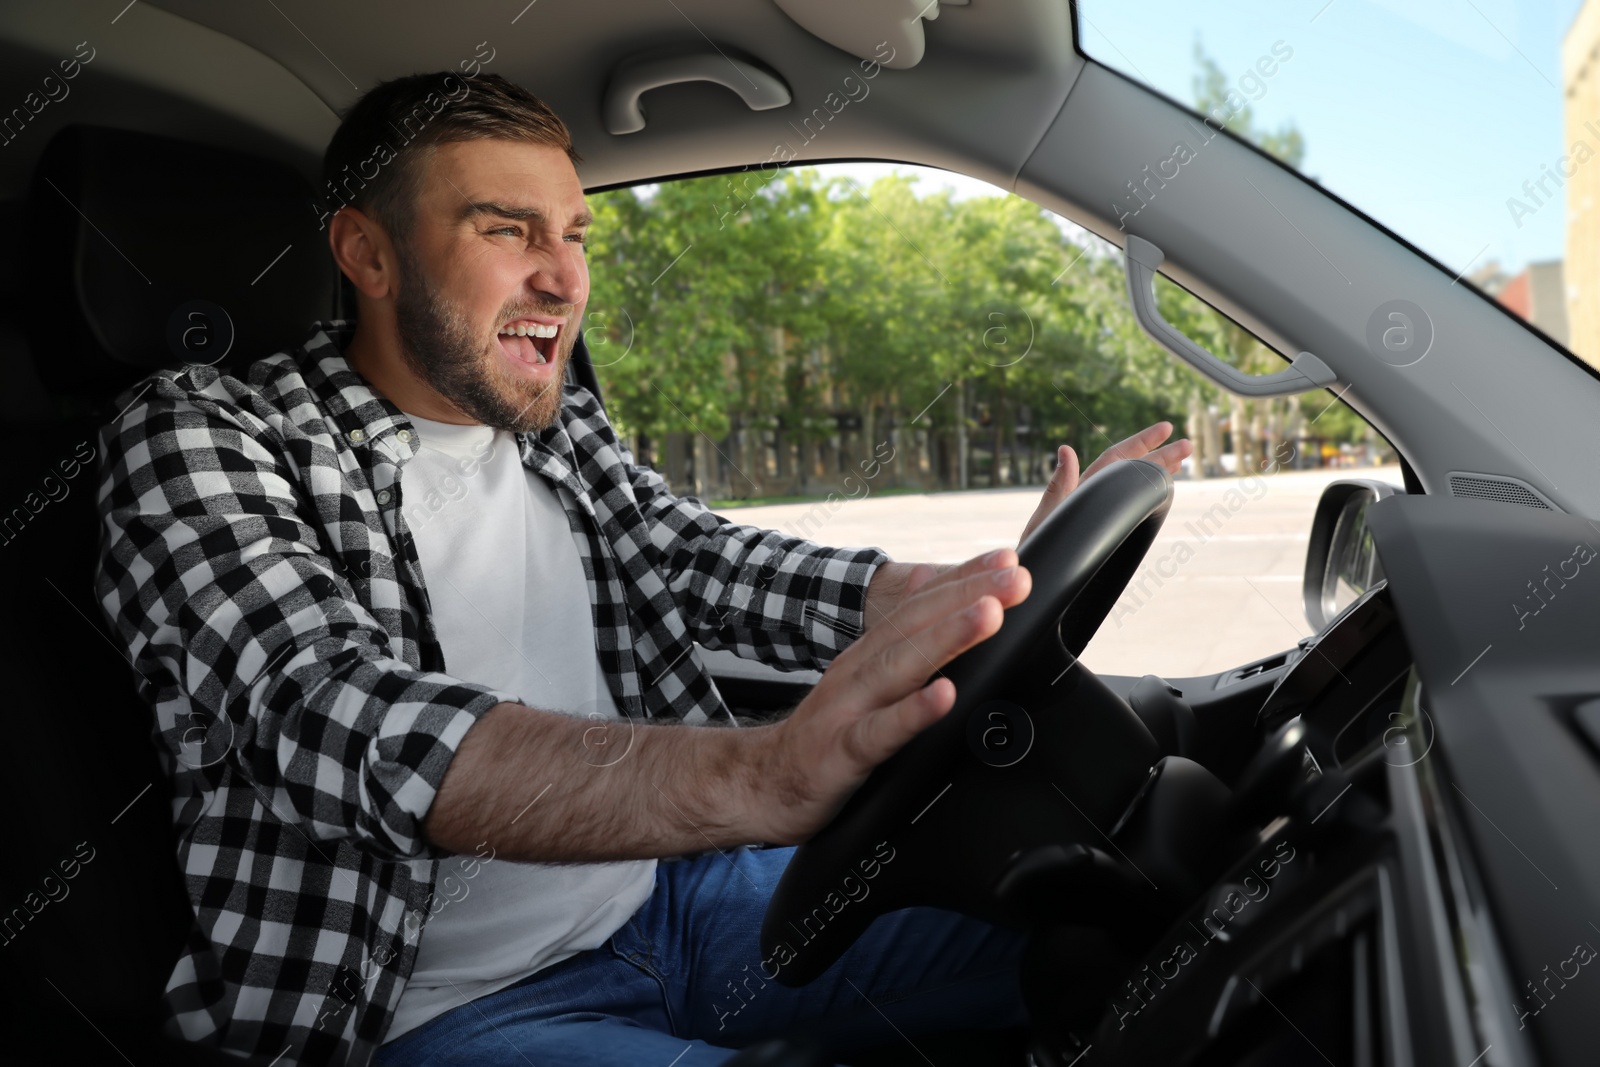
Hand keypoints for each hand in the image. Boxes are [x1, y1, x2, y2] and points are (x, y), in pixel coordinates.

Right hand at [755, 548, 1030, 844]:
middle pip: (915, 624)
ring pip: (900, 666)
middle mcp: (858, 671)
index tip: (1007, 559)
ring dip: (947, 637)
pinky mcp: (840, 753)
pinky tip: (945, 696)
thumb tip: (927, 580)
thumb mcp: (860, 676)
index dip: (963, 579)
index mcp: (868, 654)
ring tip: (989, 616)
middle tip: (1015, 577)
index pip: (920, 605)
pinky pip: (879, 732)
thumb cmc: (822, 735)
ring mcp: (848, 709)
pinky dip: (913, 712)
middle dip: (968, 596)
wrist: (759, 784)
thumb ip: (896, 633)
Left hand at [1018, 421, 1192, 546]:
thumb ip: (1059, 486)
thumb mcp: (1046, 517)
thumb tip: (1066, 449)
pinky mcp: (1107, 533)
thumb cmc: (1035, 552)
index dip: (1141, 442)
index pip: (1115, 458)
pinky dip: (1149, 497)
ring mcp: (1100, 514)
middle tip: (1189, 446)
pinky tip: (1163, 492)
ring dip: (1158, 473)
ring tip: (1183, 461)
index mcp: (1080, 488)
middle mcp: (1092, 497)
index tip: (1167, 429)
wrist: (1035, 581)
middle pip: (1132, 469)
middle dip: (1160, 456)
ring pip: (1134, 487)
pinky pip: (1132, 509)